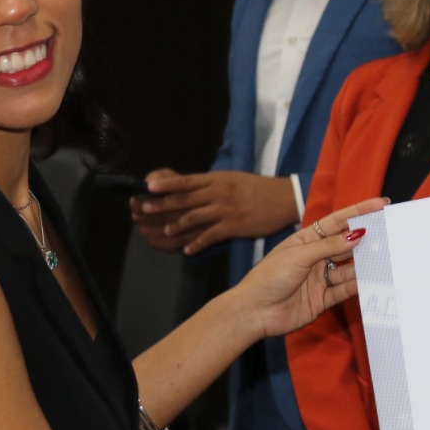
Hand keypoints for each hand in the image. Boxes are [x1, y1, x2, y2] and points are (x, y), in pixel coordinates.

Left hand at [131, 169, 297, 254]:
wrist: (284, 198)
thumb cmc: (258, 188)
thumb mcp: (233, 179)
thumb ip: (212, 184)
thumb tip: (190, 190)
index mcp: (217, 179)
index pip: (186, 181)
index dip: (166, 184)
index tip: (148, 186)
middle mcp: (219, 193)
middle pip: (185, 199)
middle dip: (163, 204)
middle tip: (144, 209)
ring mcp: (226, 210)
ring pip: (195, 218)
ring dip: (176, 225)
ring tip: (164, 232)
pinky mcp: (234, 226)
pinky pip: (210, 236)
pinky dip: (197, 243)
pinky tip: (188, 250)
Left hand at [237, 198, 388, 339]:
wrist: (254, 312)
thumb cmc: (268, 277)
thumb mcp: (300, 255)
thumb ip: (330, 246)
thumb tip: (357, 234)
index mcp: (307, 240)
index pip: (338, 222)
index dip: (359, 212)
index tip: (381, 204)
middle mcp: (316, 258)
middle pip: (346, 245)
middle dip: (367, 240)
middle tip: (390, 233)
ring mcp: (320, 278)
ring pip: (348, 269)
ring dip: (364, 264)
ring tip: (385, 258)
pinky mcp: (323, 299)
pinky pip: (344, 290)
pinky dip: (358, 286)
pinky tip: (372, 281)